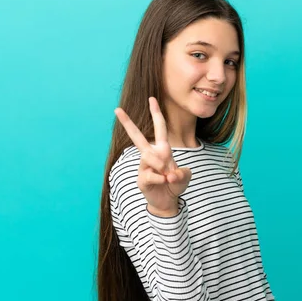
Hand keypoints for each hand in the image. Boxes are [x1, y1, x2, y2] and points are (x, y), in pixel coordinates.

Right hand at [114, 97, 192, 214]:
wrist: (168, 201)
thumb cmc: (175, 184)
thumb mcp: (185, 177)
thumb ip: (182, 173)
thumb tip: (169, 174)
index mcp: (162, 149)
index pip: (160, 128)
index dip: (156, 113)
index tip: (152, 98)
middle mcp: (150, 155)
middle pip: (137, 137)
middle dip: (127, 123)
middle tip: (117, 109)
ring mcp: (143, 166)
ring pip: (149, 157)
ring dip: (161, 165)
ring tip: (168, 176)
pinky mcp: (141, 178)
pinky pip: (150, 174)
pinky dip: (161, 179)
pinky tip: (164, 183)